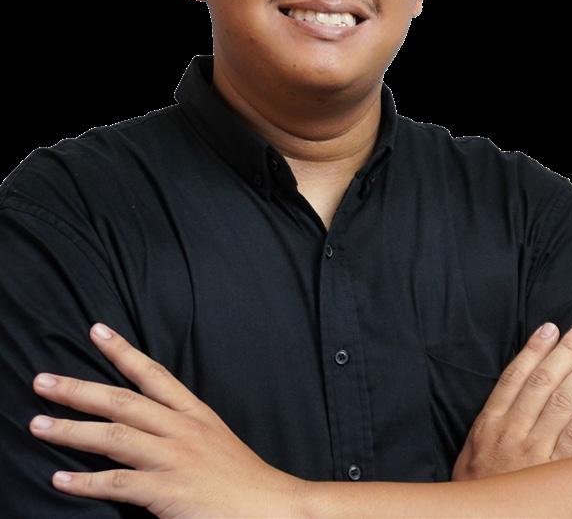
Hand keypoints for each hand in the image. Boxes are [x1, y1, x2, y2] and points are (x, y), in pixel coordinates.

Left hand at [28, 323, 307, 517]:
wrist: (271, 506)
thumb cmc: (241, 478)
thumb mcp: (213, 440)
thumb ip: (180, 430)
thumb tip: (146, 425)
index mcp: (194, 413)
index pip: (153, 374)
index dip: (122, 351)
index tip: (97, 331)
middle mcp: (181, 428)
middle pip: (122, 401)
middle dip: (80, 389)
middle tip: (44, 380)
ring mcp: (174, 458)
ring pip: (114, 436)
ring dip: (71, 430)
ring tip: (37, 424)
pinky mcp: (168, 491)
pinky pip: (119, 483)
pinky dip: (85, 482)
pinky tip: (60, 479)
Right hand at [451, 319, 571, 480]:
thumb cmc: (477, 491)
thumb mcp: (473, 452)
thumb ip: (494, 423)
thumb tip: (517, 390)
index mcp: (489, 424)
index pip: (514, 378)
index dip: (533, 350)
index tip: (550, 328)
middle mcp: (511, 433)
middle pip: (542, 383)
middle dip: (565, 352)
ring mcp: (534, 454)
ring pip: (562, 404)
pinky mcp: (555, 477)